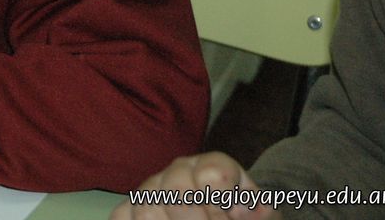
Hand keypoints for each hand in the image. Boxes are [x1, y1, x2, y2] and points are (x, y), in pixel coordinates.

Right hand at [109, 152, 279, 219]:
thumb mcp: (262, 215)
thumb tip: (240, 210)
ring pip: (145, 206)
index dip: (223, 199)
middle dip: (195, 217)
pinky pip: (122, 215)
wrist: (225, 215)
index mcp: (214, 168)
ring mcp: (152, 190)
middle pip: (176, 187)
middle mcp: (179, 172)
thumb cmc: (242, 217)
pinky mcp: (130, 209)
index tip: (234, 215)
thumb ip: (259, 212)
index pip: (214, 173)